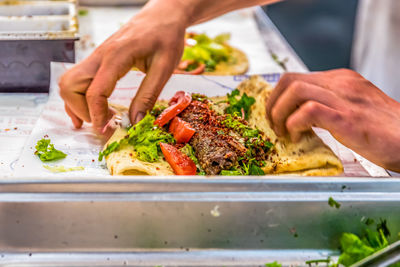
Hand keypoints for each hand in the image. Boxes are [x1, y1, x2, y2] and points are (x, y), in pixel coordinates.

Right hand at [59, 0, 187, 132]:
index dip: (97, 115)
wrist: (163, 14)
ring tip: (99, 120)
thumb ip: (148, 95)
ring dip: (77, 105)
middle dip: (82, 110)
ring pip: (69, 83)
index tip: (106, 131)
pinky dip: (79, 98)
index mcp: (116, 56)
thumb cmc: (167, 36)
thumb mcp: (164, 67)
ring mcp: (96, 56)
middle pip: (70, 86)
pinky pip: (77, 79)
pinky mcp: (99, 59)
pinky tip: (90, 111)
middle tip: (105, 123)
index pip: (95, 91)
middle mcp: (100, 55)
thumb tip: (134, 122)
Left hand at [266, 69, 399, 170]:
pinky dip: (294, 123)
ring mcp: (345, 98)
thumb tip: (298, 116)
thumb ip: (328, 106)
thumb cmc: (383, 131)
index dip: (278, 97)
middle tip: (273, 124)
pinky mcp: (347, 117)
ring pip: (295, 90)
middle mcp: (341, 83)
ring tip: (282, 132)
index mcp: (341, 80)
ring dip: (279, 113)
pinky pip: (308, 110)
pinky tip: (297, 137)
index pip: (296, 78)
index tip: (275, 116)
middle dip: (273, 103)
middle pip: (289, 80)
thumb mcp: (352, 108)